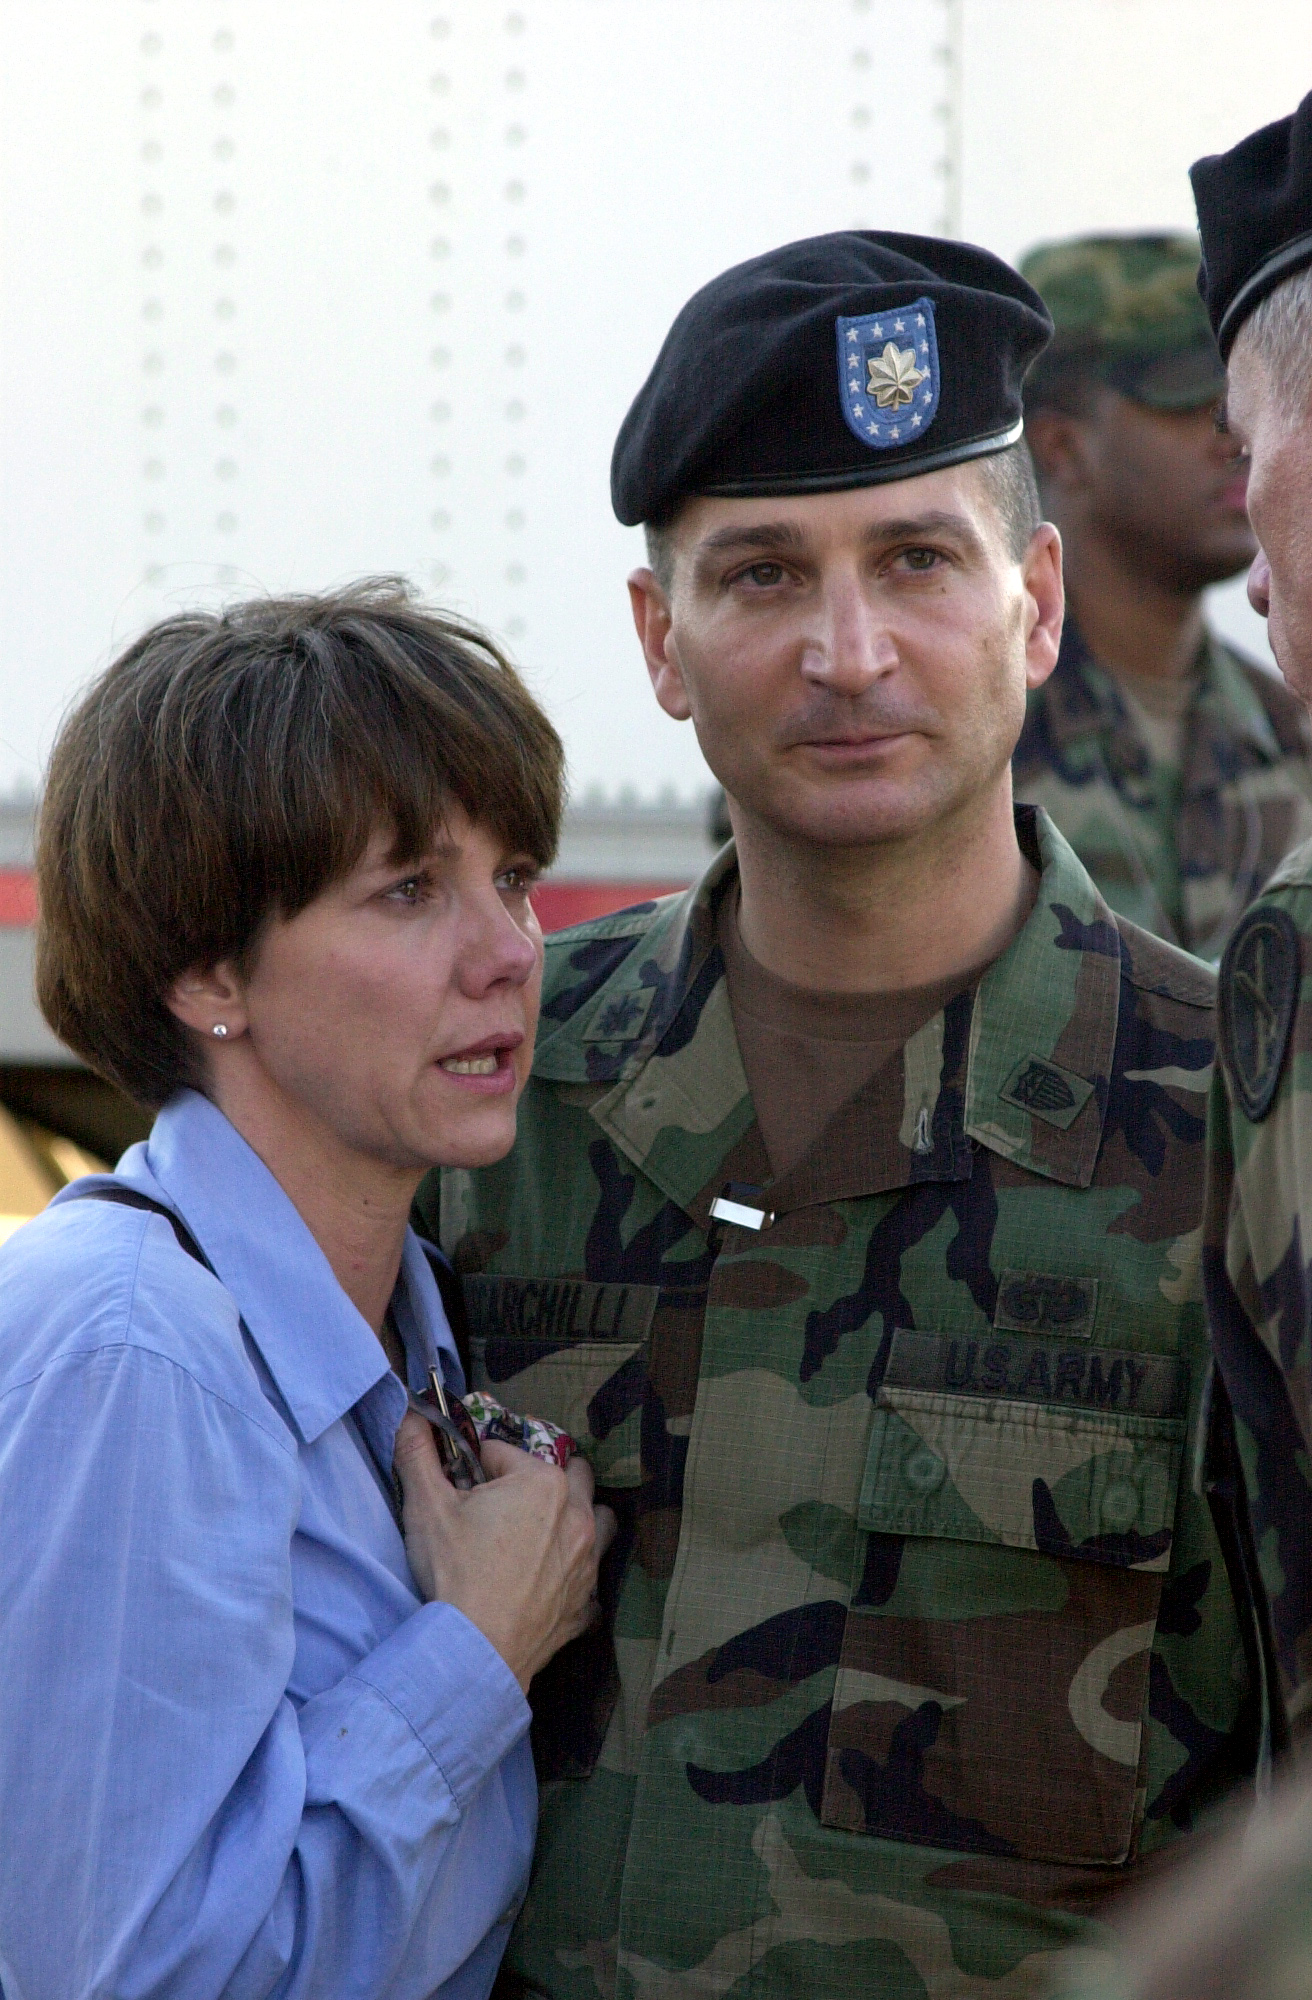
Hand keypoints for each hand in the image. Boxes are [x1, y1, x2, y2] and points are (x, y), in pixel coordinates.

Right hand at [393, 1413, 617, 1690]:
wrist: (476, 1650)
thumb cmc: (455, 1573)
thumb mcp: (426, 1506)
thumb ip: (417, 1453)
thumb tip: (412, 1415)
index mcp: (542, 1482)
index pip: (505, 1453)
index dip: (478, 1466)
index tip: (461, 1488)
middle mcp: (577, 1514)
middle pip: (568, 1474)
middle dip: (538, 1479)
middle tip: (503, 1502)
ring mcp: (588, 1561)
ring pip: (597, 1519)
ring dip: (577, 1517)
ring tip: (543, 1531)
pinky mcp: (586, 1603)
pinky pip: (592, 1578)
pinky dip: (575, 1574)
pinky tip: (551, 1583)